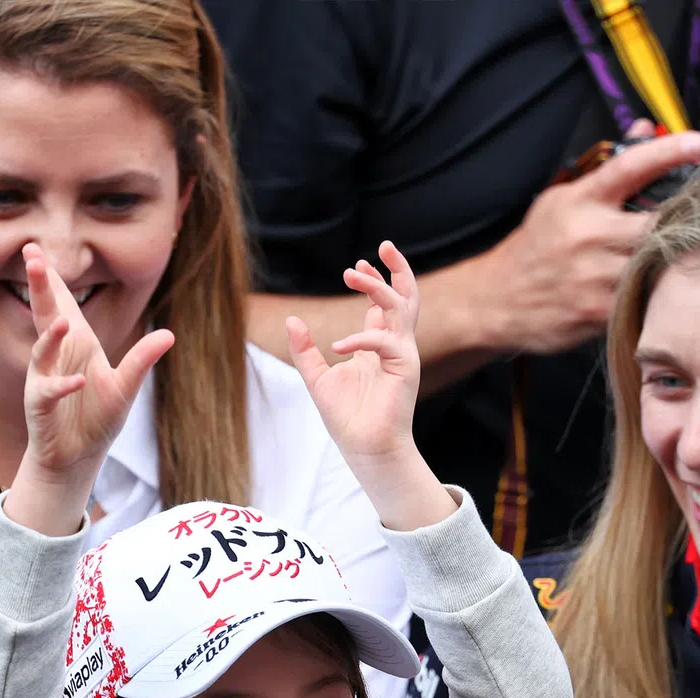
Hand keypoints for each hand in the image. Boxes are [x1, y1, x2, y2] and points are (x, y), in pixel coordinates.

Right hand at [4, 243, 173, 535]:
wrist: (77, 456)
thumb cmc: (97, 418)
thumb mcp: (125, 386)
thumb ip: (142, 360)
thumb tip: (169, 335)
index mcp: (77, 343)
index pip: (62, 303)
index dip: (49, 278)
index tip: (35, 249)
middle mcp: (56, 355)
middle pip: (46, 314)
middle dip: (39, 287)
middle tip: (32, 257)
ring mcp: (45, 378)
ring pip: (41, 351)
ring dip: (51, 337)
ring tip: (63, 321)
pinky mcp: (41, 405)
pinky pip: (48, 391)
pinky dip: (62, 386)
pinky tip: (77, 382)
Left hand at [287, 241, 421, 464]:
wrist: (365, 449)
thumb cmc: (347, 418)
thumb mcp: (317, 377)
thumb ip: (305, 350)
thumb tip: (292, 320)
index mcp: (377, 346)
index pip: (384, 304)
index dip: (374, 280)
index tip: (358, 266)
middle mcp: (394, 345)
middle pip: (407, 296)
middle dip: (397, 268)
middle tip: (382, 246)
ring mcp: (403, 355)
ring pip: (403, 307)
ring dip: (380, 286)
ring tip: (354, 273)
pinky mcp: (406, 367)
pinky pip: (385, 340)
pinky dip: (361, 338)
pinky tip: (337, 347)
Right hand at [470, 127, 699, 355]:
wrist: (496, 300)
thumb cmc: (537, 247)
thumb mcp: (563, 199)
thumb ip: (608, 168)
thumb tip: (647, 129)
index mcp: (578, 201)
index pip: (628, 166)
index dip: (667, 152)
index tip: (698, 144)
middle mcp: (586, 235)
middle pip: (656, 222)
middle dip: (681, 221)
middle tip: (697, 219)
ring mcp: (592, 276)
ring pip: (655, 263)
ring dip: (671, 259)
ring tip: (678, 255)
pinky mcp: (598, 312)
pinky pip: (642, 296)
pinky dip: (654, 290)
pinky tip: (655, 286)